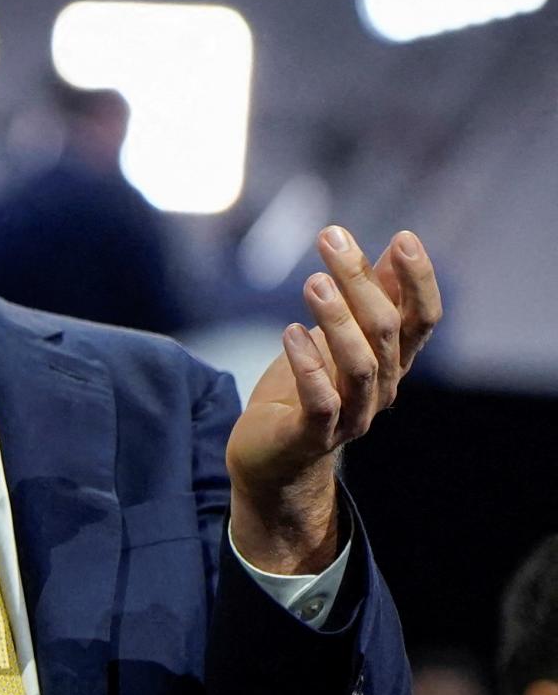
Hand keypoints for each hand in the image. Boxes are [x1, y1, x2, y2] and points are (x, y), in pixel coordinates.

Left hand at [226, 227, 439, 573]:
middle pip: (386, 331)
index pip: (422, 318)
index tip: (404, 238)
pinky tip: (290, 332)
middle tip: (331, 239)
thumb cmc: (307, 387)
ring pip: (360, 365)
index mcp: (392, 361)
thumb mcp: (338, 335)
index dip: (420, 280)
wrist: (273, 457)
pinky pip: (321, 401)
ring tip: (313, 282)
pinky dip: (309, 365)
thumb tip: (395, 245)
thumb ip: (369, 297)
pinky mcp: (313, 434)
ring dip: (338, 320)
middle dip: (361, 282)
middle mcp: (382, 387)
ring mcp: (352, 414)